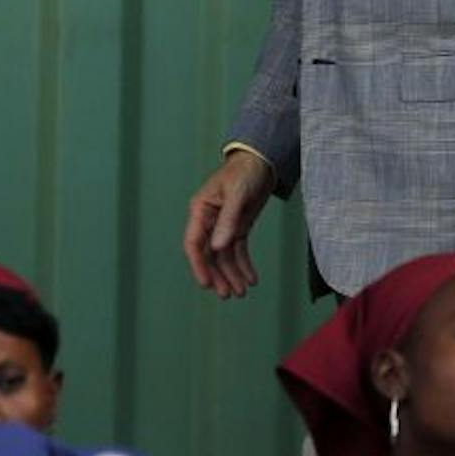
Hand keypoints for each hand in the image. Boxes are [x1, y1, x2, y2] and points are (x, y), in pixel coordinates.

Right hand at [183, 150, 274, 297]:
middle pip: (209, 254)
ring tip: (242, 292)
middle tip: (229, 295)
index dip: (198, 265)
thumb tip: (218, 247)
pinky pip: (238, 250)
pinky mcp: (238, 226)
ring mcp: (223, 225)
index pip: (194, 243)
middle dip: (218, 275)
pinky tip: (251, 279)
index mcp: (200, 211)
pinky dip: (244, 265)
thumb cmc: (245, 172)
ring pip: (224, 256)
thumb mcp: (238, 195)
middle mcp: (208, 221)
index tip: (206, 284)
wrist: (261, 160)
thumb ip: (228, 220)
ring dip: (232, 274)